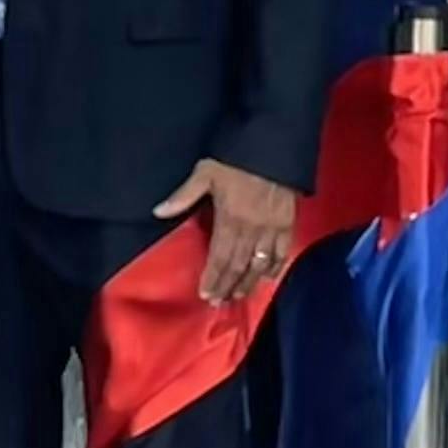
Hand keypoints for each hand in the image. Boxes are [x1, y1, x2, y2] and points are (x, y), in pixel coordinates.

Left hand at [157, 157, 299, 303]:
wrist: (273, 144)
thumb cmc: (234, 159)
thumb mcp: (205, 172)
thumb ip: (183, 195)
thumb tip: (158, 211)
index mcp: (230, 219)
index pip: (220, 257)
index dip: (213, 278)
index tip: (205, 294)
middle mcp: (252, 229)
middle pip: (239, 266)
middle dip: (228, 286)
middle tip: (219, 302)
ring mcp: (273, 229)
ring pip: (260, 264)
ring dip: (248, 283)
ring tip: (238, 296)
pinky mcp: (289, 223)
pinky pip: (281, 253)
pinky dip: (274, 267)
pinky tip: (267, 278)